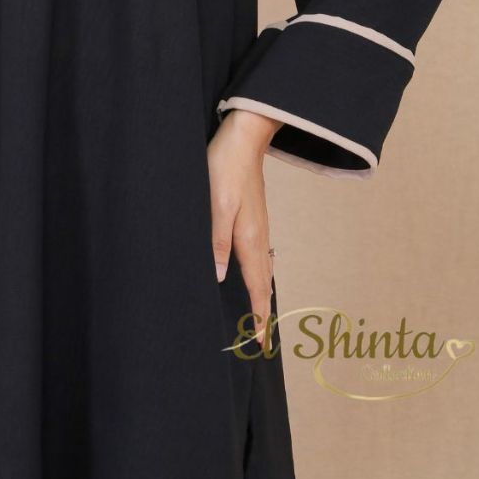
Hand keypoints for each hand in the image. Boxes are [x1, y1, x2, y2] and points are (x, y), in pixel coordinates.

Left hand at [207, 108, 281, 347]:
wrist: (243, 137)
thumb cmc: (225, 167)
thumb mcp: (215, 204)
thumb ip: (217, 241)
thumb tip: (219, 276)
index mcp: (248, 237)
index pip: (255, 285)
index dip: (258, 314)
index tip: (261, 340)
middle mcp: (257, 235)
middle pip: (263, 281)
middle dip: (263, 310)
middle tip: (262, 338)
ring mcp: (258, 225)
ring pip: (263, 268)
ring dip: (261, 292)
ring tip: (260, 313)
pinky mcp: (253, 216)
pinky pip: (260, 254)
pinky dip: (259, 273)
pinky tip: (254, 272)